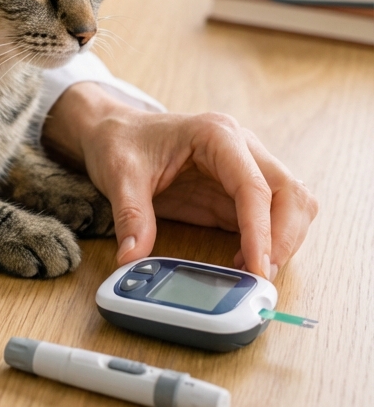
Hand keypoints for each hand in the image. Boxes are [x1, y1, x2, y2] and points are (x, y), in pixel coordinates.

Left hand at [42, 83, 317, 279]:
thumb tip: (133, 257)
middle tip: (261, 276)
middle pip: (289, 193)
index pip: (255, 186)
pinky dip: (269, 242)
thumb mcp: (119, 175)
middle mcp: (241, 147)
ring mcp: (244, 168)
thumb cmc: (121, 141)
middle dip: (284, 238)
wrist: (114, 130)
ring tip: (254, 271)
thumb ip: (130, 215)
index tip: (258, 268)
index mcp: (216, 135)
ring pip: (292, 204)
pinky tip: (244, 262)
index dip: (261, 231)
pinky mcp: (238, 191)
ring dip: (284, 240)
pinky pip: (272, 217)